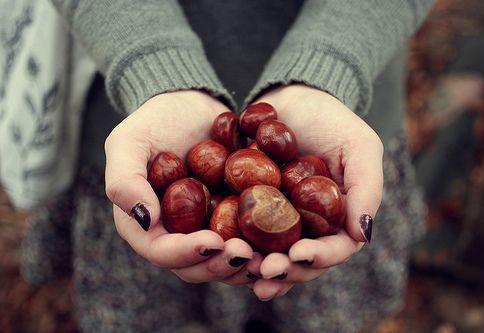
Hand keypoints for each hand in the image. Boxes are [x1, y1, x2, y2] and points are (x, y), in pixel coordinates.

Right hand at [104, 90, 256, 283]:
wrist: (192, 107)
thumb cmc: (155, 121)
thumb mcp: (128, 141)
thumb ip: (124, 179)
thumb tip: (144, 220)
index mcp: (144, 223)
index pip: (160, 250)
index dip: (184, 253)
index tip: (212, 242)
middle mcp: (176, 233)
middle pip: (194, 265)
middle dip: (219, 265)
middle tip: (245, 254)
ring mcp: (205, 228)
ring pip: (222, 260)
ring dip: (243, 265)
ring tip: (266, 258)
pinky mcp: (231, 219)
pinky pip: (246, 240)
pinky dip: (261, 247)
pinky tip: (280, 244)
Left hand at [249, 84, 383, 300]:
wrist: (293, 99)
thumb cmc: (333, 121)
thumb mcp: (360, 146)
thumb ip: (366, 187)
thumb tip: (362, 236)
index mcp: (339, 219)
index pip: (335, 248)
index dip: (320, 257)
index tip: (299, 255)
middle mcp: (310, 227)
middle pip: (300, 261)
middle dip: (285, 270)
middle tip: (265, 271)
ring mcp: (280, 221)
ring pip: (271, 254)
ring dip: (257, 266)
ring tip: (242, 268)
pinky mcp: (253, 210)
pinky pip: (244, 234)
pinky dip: (235, 245)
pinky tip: (222, 251)